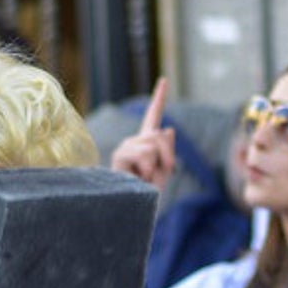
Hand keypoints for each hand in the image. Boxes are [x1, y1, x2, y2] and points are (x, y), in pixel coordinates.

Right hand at [109, 77, 175, 191]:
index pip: (154, 116)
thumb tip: (168, 129)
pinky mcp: (119, 156)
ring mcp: (125, 147)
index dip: (159, 98)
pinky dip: (147, 169)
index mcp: (146, 142)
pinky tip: (137, 178)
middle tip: (157, 175)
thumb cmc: (148, 193)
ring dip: (155, 166)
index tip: (164, 80)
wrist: (134, 207)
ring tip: (144, 178)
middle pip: (160, 135)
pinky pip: (144, 154)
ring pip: (152, 145)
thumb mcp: (164, 170)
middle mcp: (133, 141)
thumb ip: (167, 150)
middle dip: (167, 156)